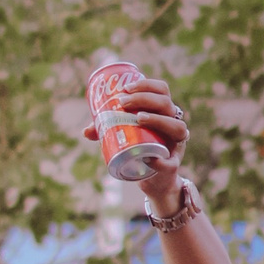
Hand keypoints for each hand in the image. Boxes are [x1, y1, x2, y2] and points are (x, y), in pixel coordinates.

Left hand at [86, 72, 187, 201]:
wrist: (153, 179)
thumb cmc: (139, 150)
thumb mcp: (124, 136)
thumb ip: (108, 131)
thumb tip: (86, 131)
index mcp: (163, 112)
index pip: (162, 90)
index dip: (146, 85)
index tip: (126, 88)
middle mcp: (173, 124)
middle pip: (166, 103)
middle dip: (144, 98)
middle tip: (123, 102)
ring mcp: (176, 144)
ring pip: (177, 127)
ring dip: (158, 119)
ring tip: (139, 118)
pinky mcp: (174, 164)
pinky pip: (172, 162)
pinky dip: (162, 161)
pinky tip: (150, 159)